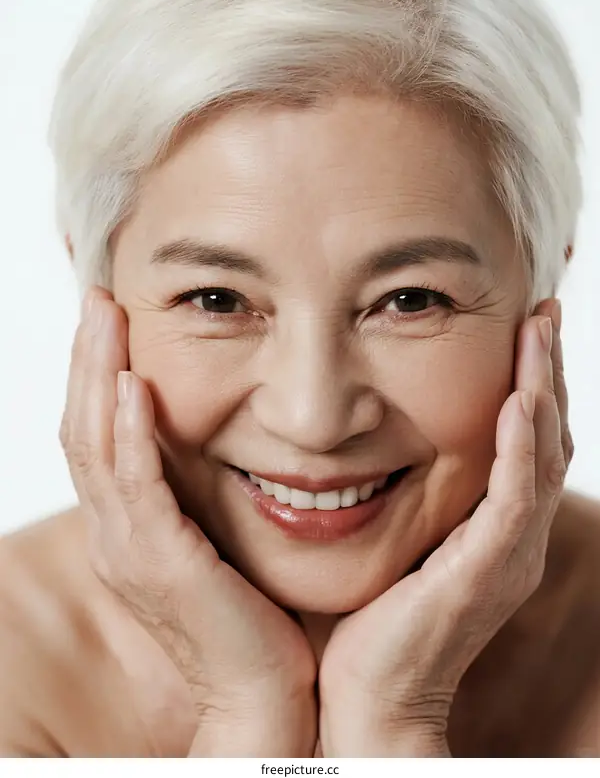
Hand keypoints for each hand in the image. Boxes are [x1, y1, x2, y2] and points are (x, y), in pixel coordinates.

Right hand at [59, 287, 316, 756]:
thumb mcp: (220, 541)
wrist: (266, 694)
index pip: (98, 436)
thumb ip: (204, 495)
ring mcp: (131, 550)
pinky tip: (133, 387)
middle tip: (99, 299)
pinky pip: (135, 487)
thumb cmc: (254, 619)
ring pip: (96, 447)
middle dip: (89, 359)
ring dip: (98, 377)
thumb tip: (226, 442)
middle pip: (83, 429)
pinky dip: (129, 435)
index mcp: (129, 527)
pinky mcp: (161, 564)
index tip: (114, 319)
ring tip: (106, 318)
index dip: (98, 375)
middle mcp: (116, 535)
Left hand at [318, 299, 572, 756]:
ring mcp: (509, 553)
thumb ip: (410, 495)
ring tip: (540, 333)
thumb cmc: (377, 618)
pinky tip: (519, 401)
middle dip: (547, 371)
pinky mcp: (489, 570)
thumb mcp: (402, 540)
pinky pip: (515, 498)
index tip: (522, 329)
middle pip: (546, 438)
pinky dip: (521, 447)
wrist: (372, 695)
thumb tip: (379, 445)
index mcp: (495, 528)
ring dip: (543, 390)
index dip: (530, 383)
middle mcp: (515, 536)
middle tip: (544, 313)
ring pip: (542, 456)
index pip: (525, 441)